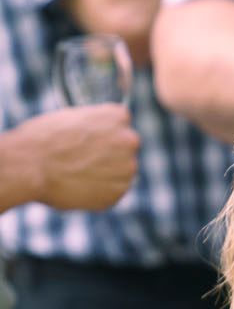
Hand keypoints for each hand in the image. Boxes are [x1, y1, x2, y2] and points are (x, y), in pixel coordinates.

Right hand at [18, 106, 137, 209]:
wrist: (28, 165)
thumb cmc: (42, 139)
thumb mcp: (71, 118)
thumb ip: (95, 126)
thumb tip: (102, 136)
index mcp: (118, 116)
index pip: (120, 124)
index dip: (101, 133)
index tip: (87, 138)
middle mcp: (129, 140)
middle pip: (124, 149)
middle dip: (108, 154)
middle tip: (81, 159)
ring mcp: (127, 168)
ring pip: (120, 172)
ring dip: (104, 174)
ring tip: (75, 173)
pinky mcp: (118, 192)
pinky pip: (111, 192)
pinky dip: (98, 192)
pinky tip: (77, 186)